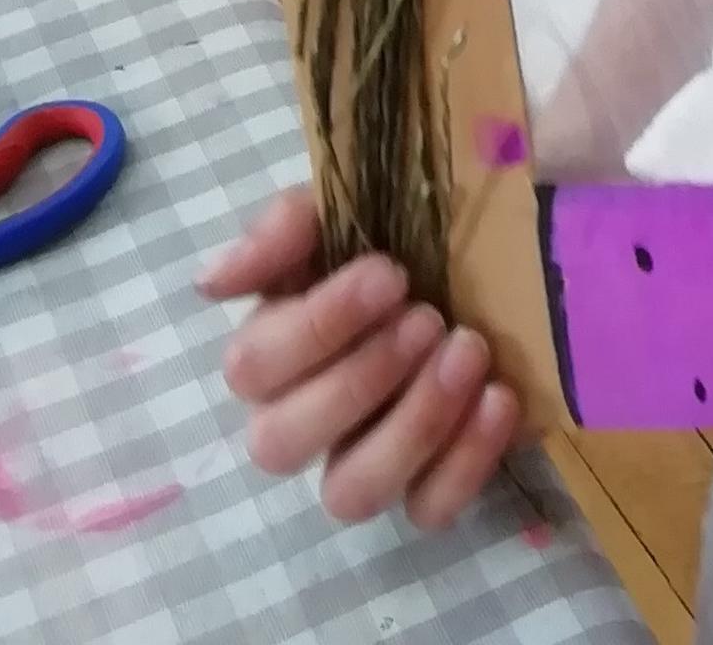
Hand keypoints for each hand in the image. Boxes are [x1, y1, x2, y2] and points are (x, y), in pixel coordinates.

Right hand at [199, 189, 522, 530]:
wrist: (498, 246)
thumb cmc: (407, 230)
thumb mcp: (350, 203)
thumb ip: (286, 227)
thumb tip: (212, 281)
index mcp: (276, 348)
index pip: (252, 368)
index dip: (319, 325)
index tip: (391, 274)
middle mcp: (303, 417)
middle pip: (280, 444)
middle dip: (360, 378)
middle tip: (428, 318)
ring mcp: (363, 458)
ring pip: (349, 492)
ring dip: (412, 424)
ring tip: (470, 352)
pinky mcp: (426, 484)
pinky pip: (427, 508)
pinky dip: (464, 461)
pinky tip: (500, 396)